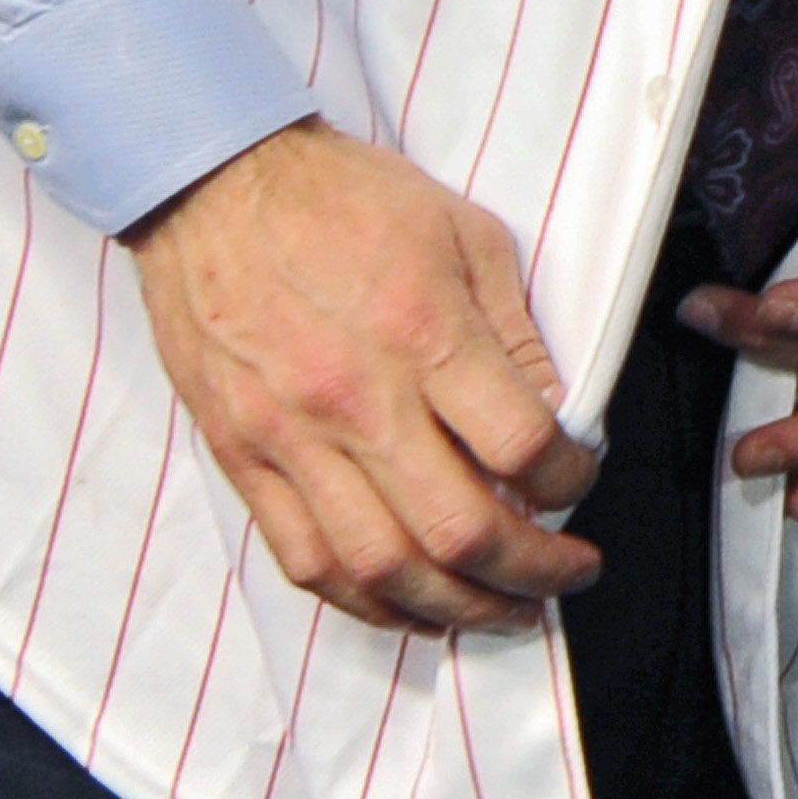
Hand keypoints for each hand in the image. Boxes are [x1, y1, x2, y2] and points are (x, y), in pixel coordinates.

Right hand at [125, 117, 601, 635]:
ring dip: (456, 609)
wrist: (215, 186)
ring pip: (384, 570)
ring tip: (502, 611)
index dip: (571, 481)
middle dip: (532, 571)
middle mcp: (359, 400)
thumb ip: (514, 332)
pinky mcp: (244, 462)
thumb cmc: (344, 200)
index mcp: (424, 332)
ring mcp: (294, 441)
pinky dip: (369, 604)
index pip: (521, 446)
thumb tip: (556, 413)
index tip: (582, 481)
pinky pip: (308, 563)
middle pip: (461, 531)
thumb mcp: (464, 233)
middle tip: (566, 576)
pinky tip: (412, 606)